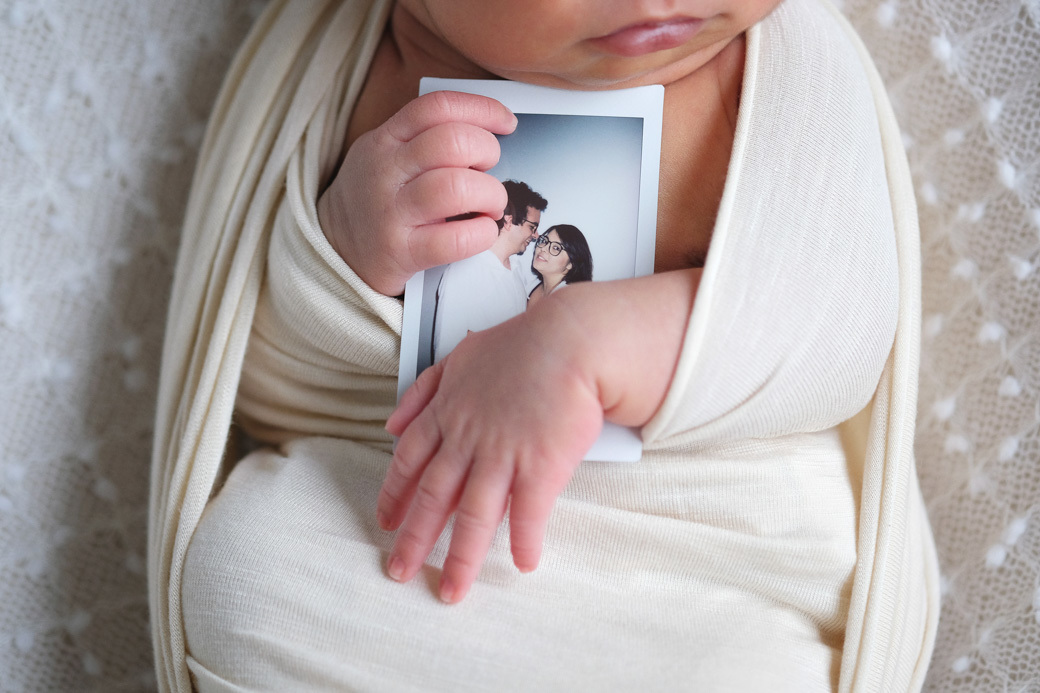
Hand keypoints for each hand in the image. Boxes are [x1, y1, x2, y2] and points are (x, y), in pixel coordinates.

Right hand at [318, 91, 516, 295]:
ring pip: (456, 188)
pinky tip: (481, 232)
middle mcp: (386, 171)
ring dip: (490, 195)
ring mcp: (392, 213)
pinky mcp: (401, 253)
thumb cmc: (377, 198)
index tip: (507, 123)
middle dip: (487, 153)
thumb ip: (425, 138)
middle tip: (488, 172)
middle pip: (452, 142)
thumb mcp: (386, 154)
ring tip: (490, 206)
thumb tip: (490, 131)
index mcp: (386, 139)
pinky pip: (454, 240)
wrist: (334, 249)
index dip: (482, 109)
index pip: (437, 106)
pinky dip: (481, 235)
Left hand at [379, 305, 603, 602]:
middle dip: (414, 540)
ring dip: (460, 557)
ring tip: (451, 589)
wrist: (570, 340)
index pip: (409, 462)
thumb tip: (392, 422)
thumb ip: (423, 390)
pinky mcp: (541, 466)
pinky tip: (523, 562)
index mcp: (447, 413)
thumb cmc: (522, 345)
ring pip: (473, 516)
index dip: (395, 496)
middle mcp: (468, 439)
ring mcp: (502, 455)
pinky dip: (523, 540)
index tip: (387, 521)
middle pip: (433, 498)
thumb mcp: (458, 357)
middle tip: (400, 571)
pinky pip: (527, 514)